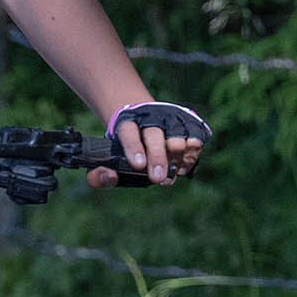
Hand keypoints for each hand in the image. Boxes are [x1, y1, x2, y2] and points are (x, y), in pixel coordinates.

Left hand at [90, 101, 210, 188]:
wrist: (143, 119)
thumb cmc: (127, 146)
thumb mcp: (110, 156)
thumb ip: (103, 172)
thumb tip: (108, 178)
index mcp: (127, 123)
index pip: (128, 133)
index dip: (134, 148)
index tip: (138, 165)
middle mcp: (149, 119)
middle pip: (154, 135)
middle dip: (157, 157)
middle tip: (157, 178)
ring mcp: (169, 120)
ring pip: (176, 137)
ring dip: (176, 156)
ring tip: (173, 172)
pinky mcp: (186, 125)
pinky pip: (193, 139)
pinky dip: (191, 154)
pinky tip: (184, 167)